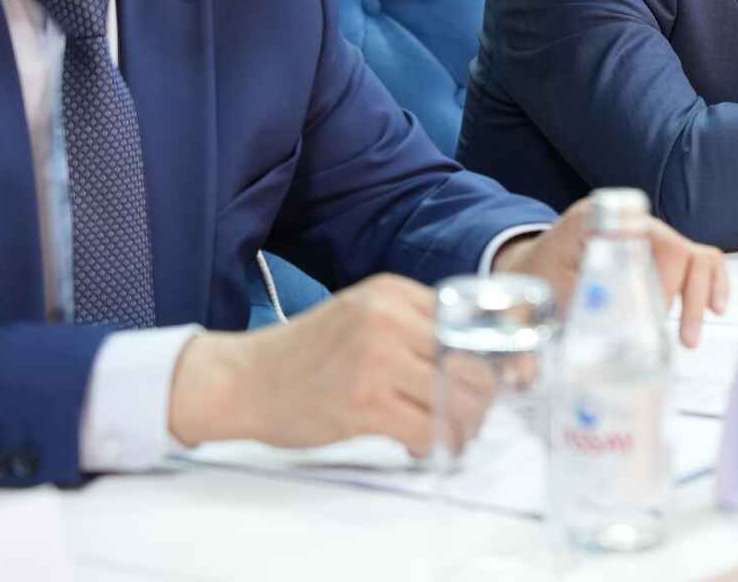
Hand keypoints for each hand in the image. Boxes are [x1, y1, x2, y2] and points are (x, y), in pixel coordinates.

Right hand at [168, 273, 484, 458]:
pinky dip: (435, 445)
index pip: (467, 320)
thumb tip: (474, 355)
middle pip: (469, 360)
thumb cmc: (304, 354)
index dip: (488, 354)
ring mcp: (376, 361)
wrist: (242, 380)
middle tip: (474, 414)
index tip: (495, 377)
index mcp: (390, 291)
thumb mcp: (361, 315)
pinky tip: (423, 447)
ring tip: (454, 434)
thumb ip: (410, 323)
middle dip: (481, 394)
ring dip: (463, 424)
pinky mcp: (364, 405)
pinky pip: (426, 430)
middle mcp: (387, 318)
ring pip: (454, 397)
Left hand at [493, 204, 730, 347]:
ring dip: (699, 296)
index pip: (637, 236)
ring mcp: (650, 237)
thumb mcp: (525, 302)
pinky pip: (701, 261)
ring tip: (688, 339)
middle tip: (662, 337)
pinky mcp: (663, 255)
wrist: (534, 265)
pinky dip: (713, 284)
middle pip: (674, 249)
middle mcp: (628, 223)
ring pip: (694, 256)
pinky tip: (716, 310)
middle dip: (673, 297)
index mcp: (592, 223)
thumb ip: (524, 334)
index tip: (649, 314)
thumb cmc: (532, 279)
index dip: (652, 276)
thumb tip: (524, 377)